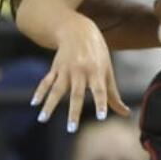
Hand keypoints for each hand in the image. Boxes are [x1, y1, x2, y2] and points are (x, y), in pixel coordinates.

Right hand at [32, 12, 129, 131]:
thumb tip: (125, 114)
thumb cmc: (98, 54)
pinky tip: (35, 103)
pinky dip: (40, 91)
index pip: (100, 91)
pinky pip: (46, 81)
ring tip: (42, 119)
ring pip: (57, 89)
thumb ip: (113, 95)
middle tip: (72, 129)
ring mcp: (66, 69)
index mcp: (96, 72)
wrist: (78, 30)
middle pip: (76, 94)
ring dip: (49, 104)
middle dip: (73, 112)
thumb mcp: (107, 71)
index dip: (101, 103)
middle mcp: (80, 71)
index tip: (102, 117)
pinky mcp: (55, 68)